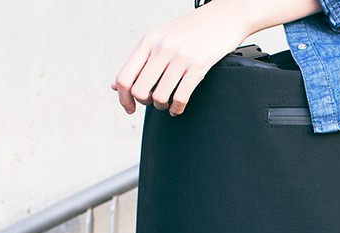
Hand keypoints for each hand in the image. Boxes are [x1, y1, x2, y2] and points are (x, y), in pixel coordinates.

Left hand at [112, 0, 321, 116]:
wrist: (224, 16)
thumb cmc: (193, 29)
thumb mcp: (161, 39)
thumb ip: (140, 61)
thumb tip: (116, 86)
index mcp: (148, 41)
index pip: (124, 77)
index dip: (123, 99)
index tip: (130, 108)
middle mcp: (161, 48)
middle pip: (139, 91)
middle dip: (144, 103)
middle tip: (153, 102)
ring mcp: (180, 57)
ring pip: (159, 96)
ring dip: (162, 106)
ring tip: (168, 104)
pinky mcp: (199, 65)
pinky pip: (181, 97)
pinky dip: (178, 108)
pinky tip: (178, 107)